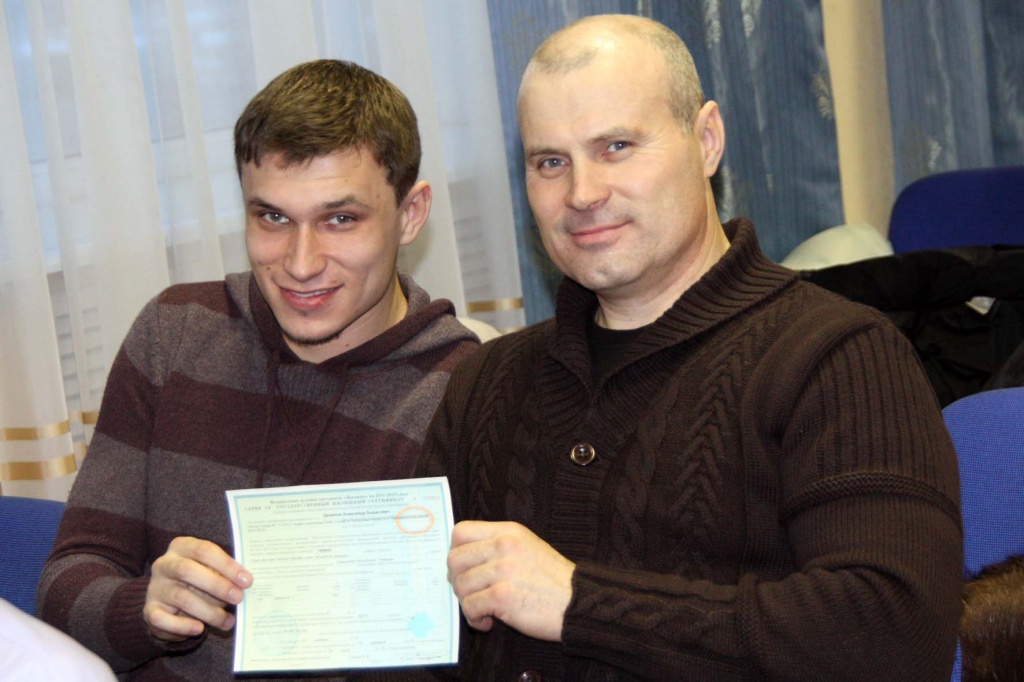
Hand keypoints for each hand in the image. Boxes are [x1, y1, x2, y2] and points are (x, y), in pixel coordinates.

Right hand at [144, 536, 251, 640]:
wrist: (166, 600)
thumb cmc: (197, 580)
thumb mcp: (210, 571)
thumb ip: (224, 573)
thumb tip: (245, 584)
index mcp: (181, 547)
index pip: (204, 550)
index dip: (226, 565)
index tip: (246, 580)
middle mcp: (164, 564)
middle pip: (188, 571)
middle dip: (217, 585)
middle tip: (238, 598)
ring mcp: (155, 587)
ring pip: (182, 597)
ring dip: (208, 611)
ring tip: (227, 621)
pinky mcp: (150, 610)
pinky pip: (163, 619)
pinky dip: (183, 625)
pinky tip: (199, 629)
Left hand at [447, 521, 574, 641]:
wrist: (578, 603)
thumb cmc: (552, 580)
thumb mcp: (526, 547)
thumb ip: (496, 545)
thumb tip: (462, 558)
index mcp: (508, 532)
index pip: (460, 531)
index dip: (456, 552)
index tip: (464, 568)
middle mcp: (503, 546)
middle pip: (454, 559)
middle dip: (457, 580)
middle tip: (471, 592)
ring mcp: (503, 570)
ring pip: (460, 585)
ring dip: (468, 603)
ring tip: (484, 610)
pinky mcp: (502, 596)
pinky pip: (470, 607)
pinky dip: (475, 619)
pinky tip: (489, 621)